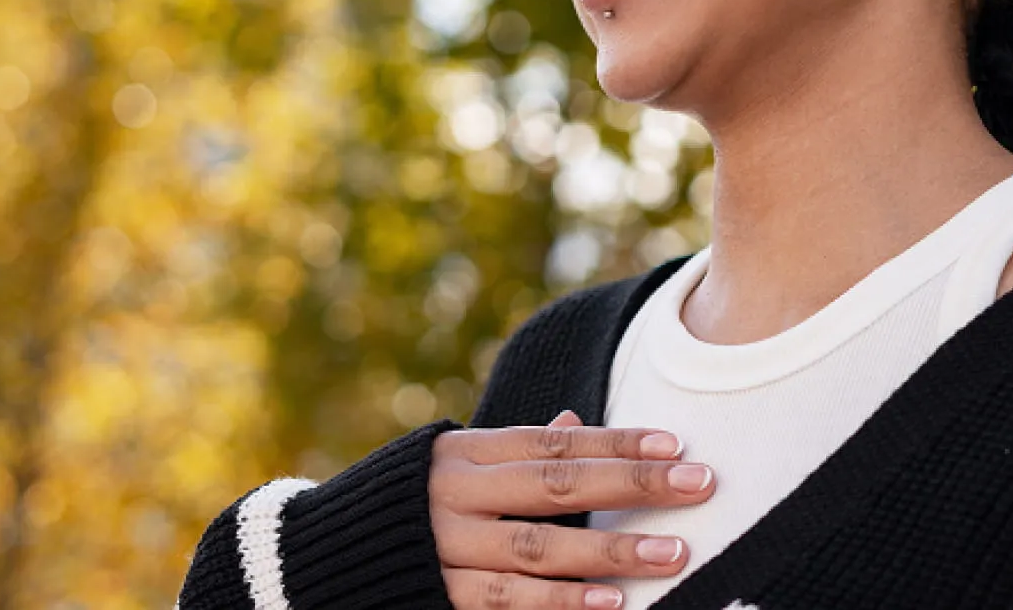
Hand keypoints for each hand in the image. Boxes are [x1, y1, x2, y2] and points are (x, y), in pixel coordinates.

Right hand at [430, 410, 714, 608]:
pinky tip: (608, 603)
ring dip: (610, 553)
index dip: (617, 442)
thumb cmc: (409, 508)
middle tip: (698, 484)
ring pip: (539, 549)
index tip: (676, 443)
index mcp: (467, 454)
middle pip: (557, 486)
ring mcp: (446, 548)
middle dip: (633, 486)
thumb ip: (517, 453)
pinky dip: (560, 604)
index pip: (555, 442)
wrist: (314, 560)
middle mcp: (458, 495)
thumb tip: (577, 422)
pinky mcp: (438, 595)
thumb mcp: (457, 468)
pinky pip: (507, 602)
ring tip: (671, 553)